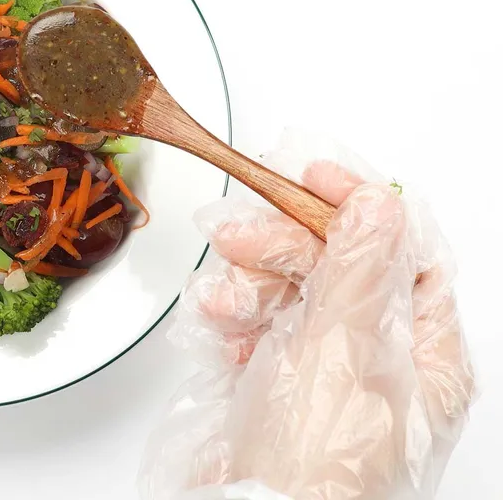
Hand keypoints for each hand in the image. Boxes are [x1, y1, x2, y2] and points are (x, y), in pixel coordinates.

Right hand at [139, 134, 474, 498]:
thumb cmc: (318, 467)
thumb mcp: (346, 350)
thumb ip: (360, 269)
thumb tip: (379, 203)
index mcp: (425, 352)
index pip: (404, 251)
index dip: (359, 206)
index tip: (312, 174)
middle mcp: (377, 357)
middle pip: (335, 263)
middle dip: (281, 242)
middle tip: (235, 232)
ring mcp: (321, 369)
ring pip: (286, 288)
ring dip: (246, 280)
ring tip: (220, 298)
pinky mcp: (271, 380)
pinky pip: (252, 323)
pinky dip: (229, 315)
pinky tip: (215, 322)